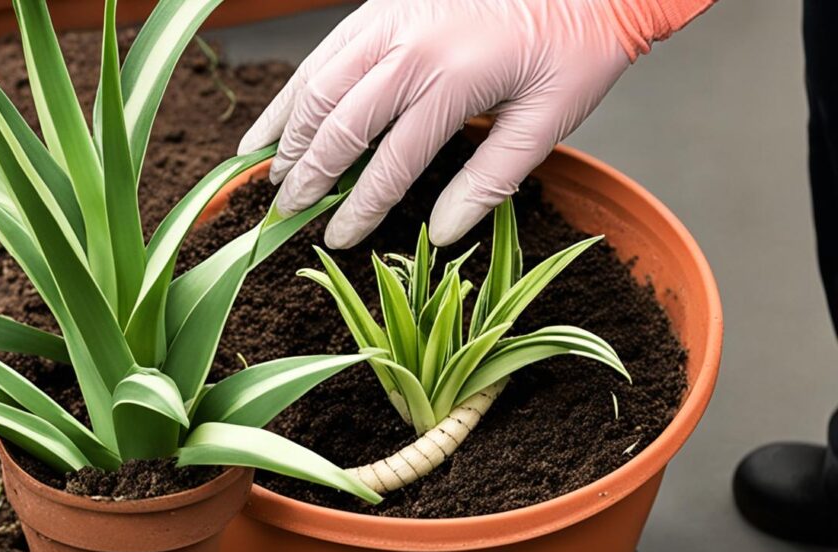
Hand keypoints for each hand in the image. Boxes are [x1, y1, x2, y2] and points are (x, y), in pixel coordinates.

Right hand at [238, 0, 709, 247]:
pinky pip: (327, 49)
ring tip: (264, 171)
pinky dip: (297, 85)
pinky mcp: (384, 3)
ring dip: (287, 129)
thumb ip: (492, 178)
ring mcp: (391, 17)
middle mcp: (411, 45)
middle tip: (284, 213)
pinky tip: (281, 114)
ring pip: (320, 81)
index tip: (336, 238)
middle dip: (307, 174)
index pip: (391, 160)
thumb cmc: (577, 43)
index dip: (359, 206)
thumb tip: (442, 232)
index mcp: (454, 78)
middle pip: (340, 121)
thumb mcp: (551, 117)